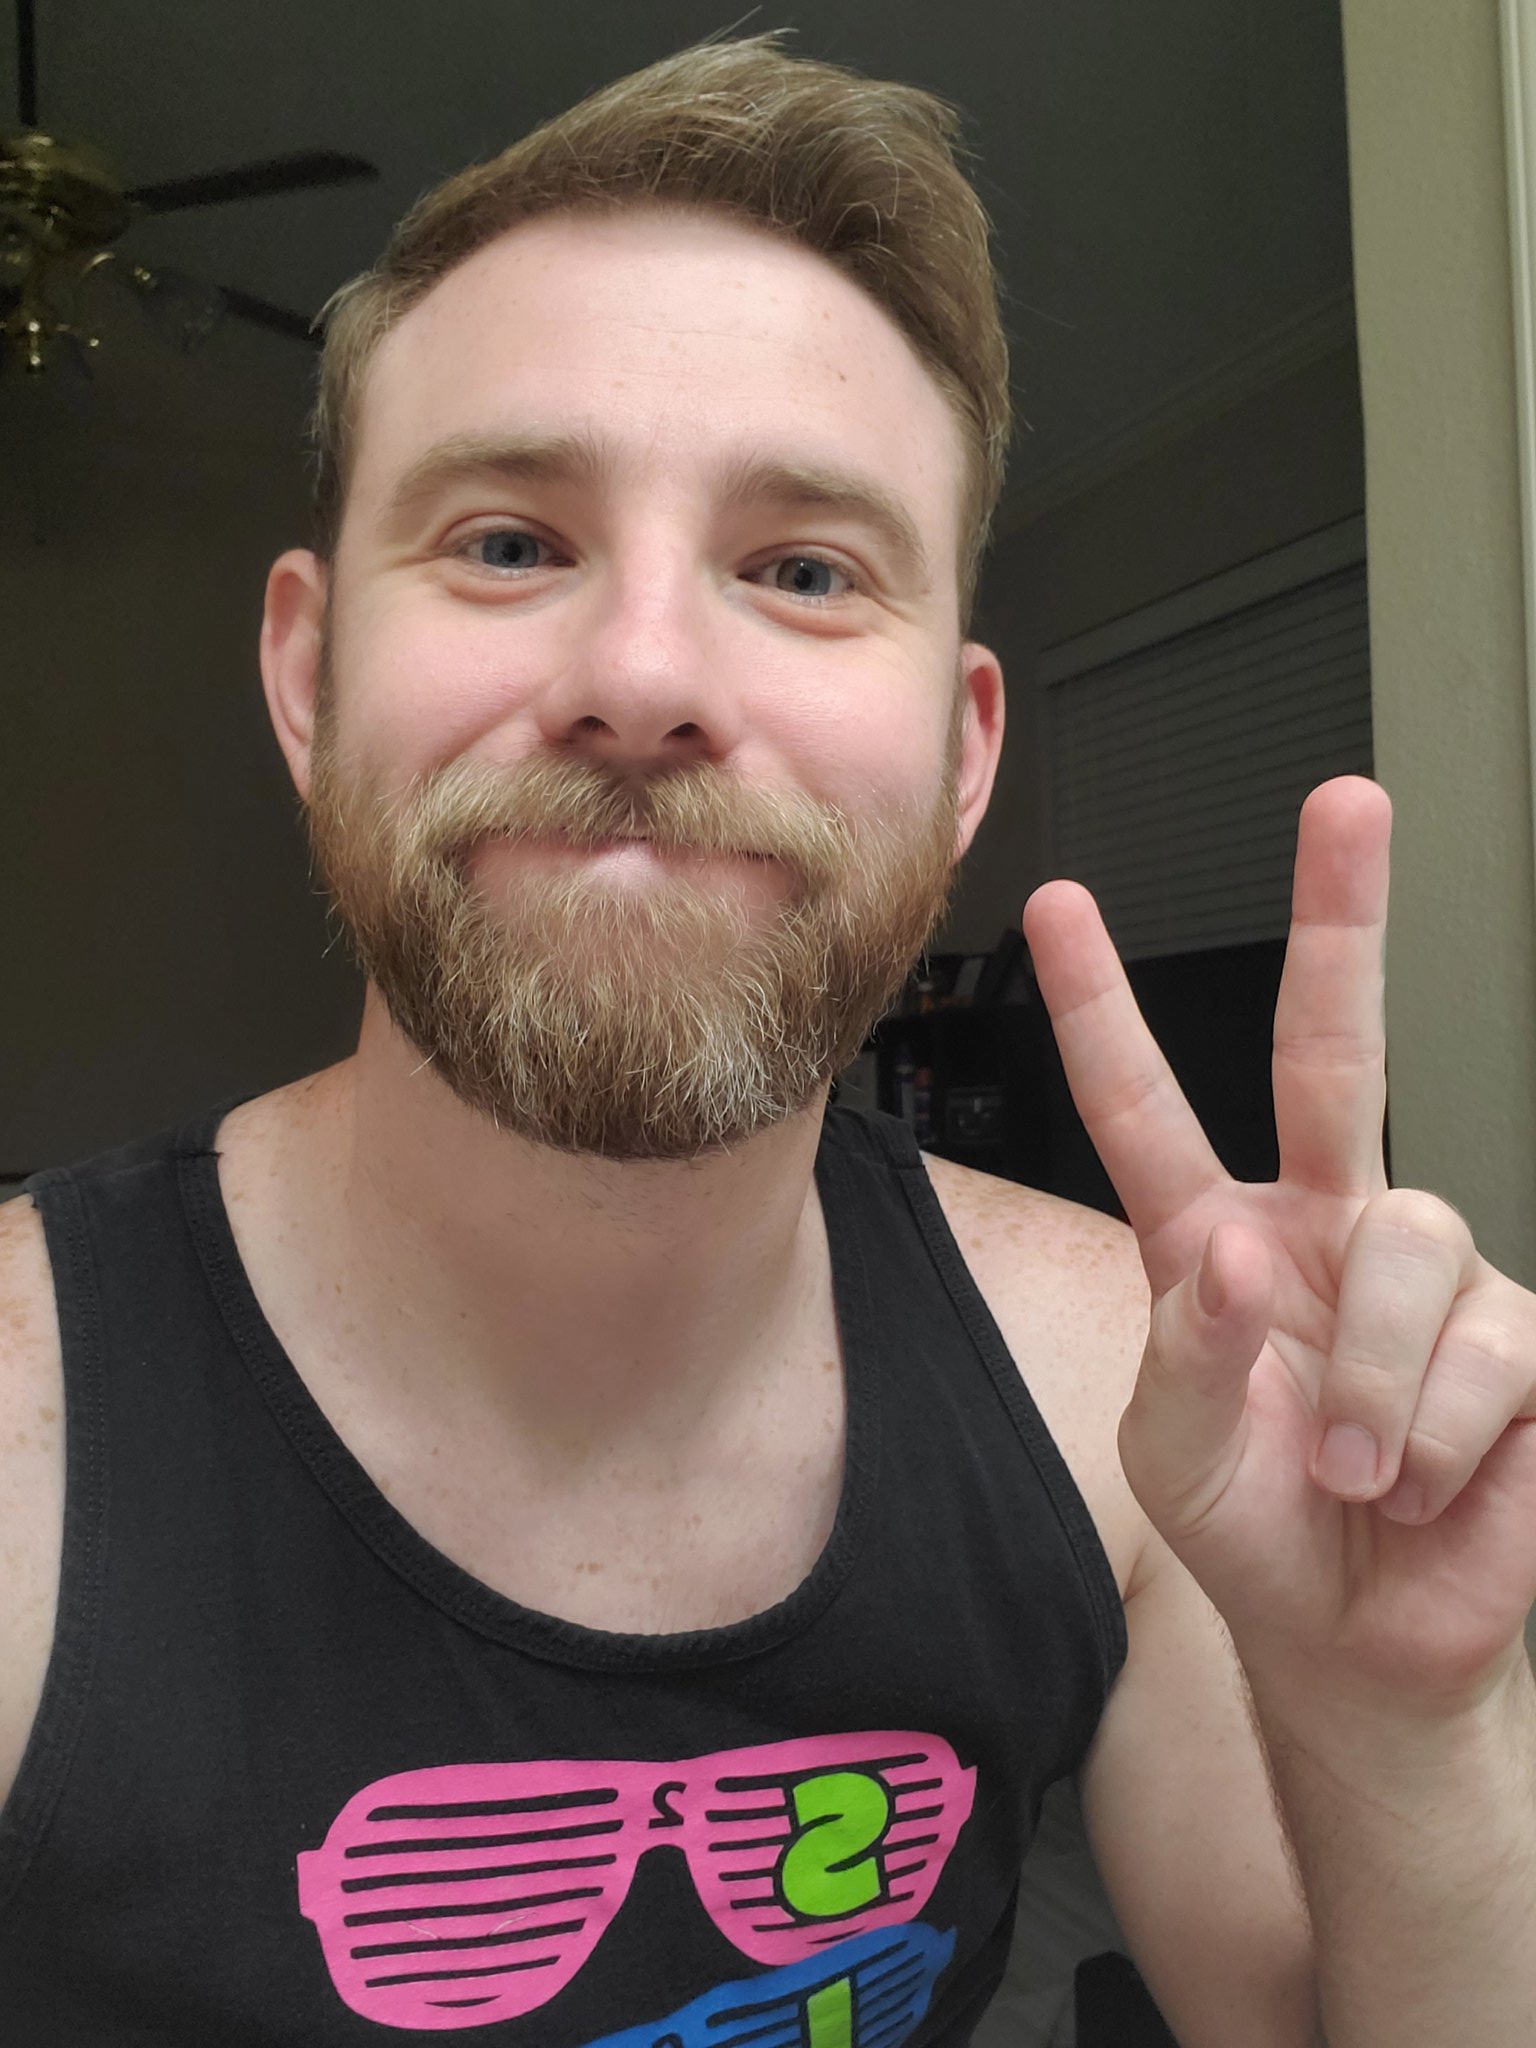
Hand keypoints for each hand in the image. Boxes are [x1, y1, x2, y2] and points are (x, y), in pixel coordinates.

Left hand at [1022, 776, 1535, 1721]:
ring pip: (1410, 1239)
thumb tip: (1243, 1249)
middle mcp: (1328, 1224)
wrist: (1359, 1640)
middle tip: (1349, 802)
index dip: (1102, 1008)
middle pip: (1338, 1050)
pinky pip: (1483, 1343)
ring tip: (1356, 1469)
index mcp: (1221, 1236)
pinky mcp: (1521, 1337)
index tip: (1060, 907)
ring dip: (1369, 1382)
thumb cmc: (1255, 1529)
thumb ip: (1187, 1348)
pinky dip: (1434, 1431)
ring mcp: (1431, 1275)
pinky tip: (1426, 1480)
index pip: (1147, 1108)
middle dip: (1343, 921)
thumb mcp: (1176, 1451)